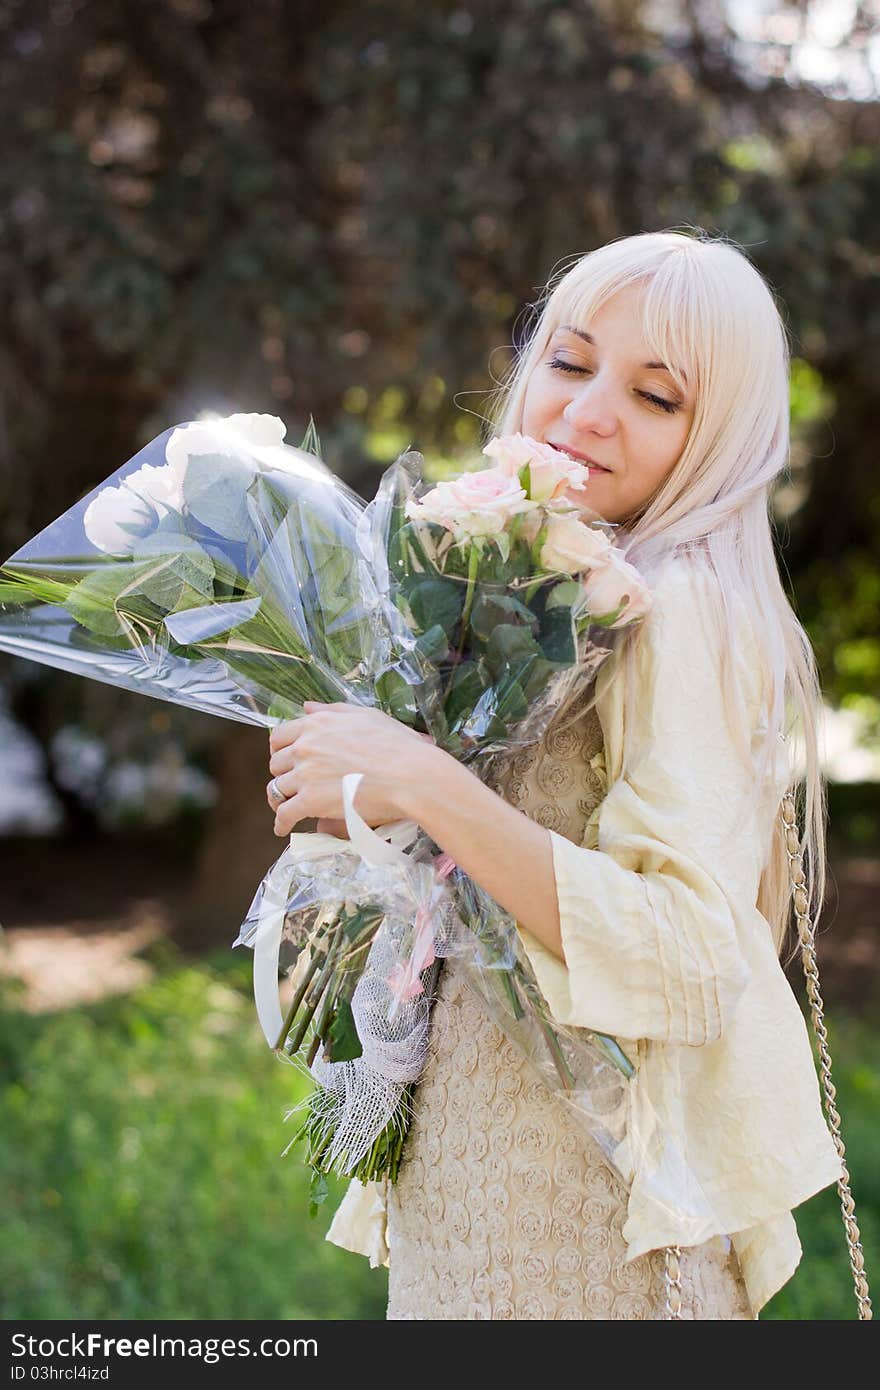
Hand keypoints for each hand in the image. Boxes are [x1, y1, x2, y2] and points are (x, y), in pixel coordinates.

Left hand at [267, 701, 435, 837]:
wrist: (408, 775)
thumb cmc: (395, 744)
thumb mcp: (364, 716)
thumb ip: (331, 710)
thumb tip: (306, 706)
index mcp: (316, 724)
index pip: (279, 736)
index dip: (280, 749)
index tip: (286, 759)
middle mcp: (305, 747)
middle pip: (276, 763)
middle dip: (283, 773)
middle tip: (294, 783)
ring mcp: (305, 775)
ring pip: (277, 788)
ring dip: (281, 798)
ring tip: (288, 806)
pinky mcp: (310, 801)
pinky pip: (285, 814)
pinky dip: (281, 823)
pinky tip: (283, 828)